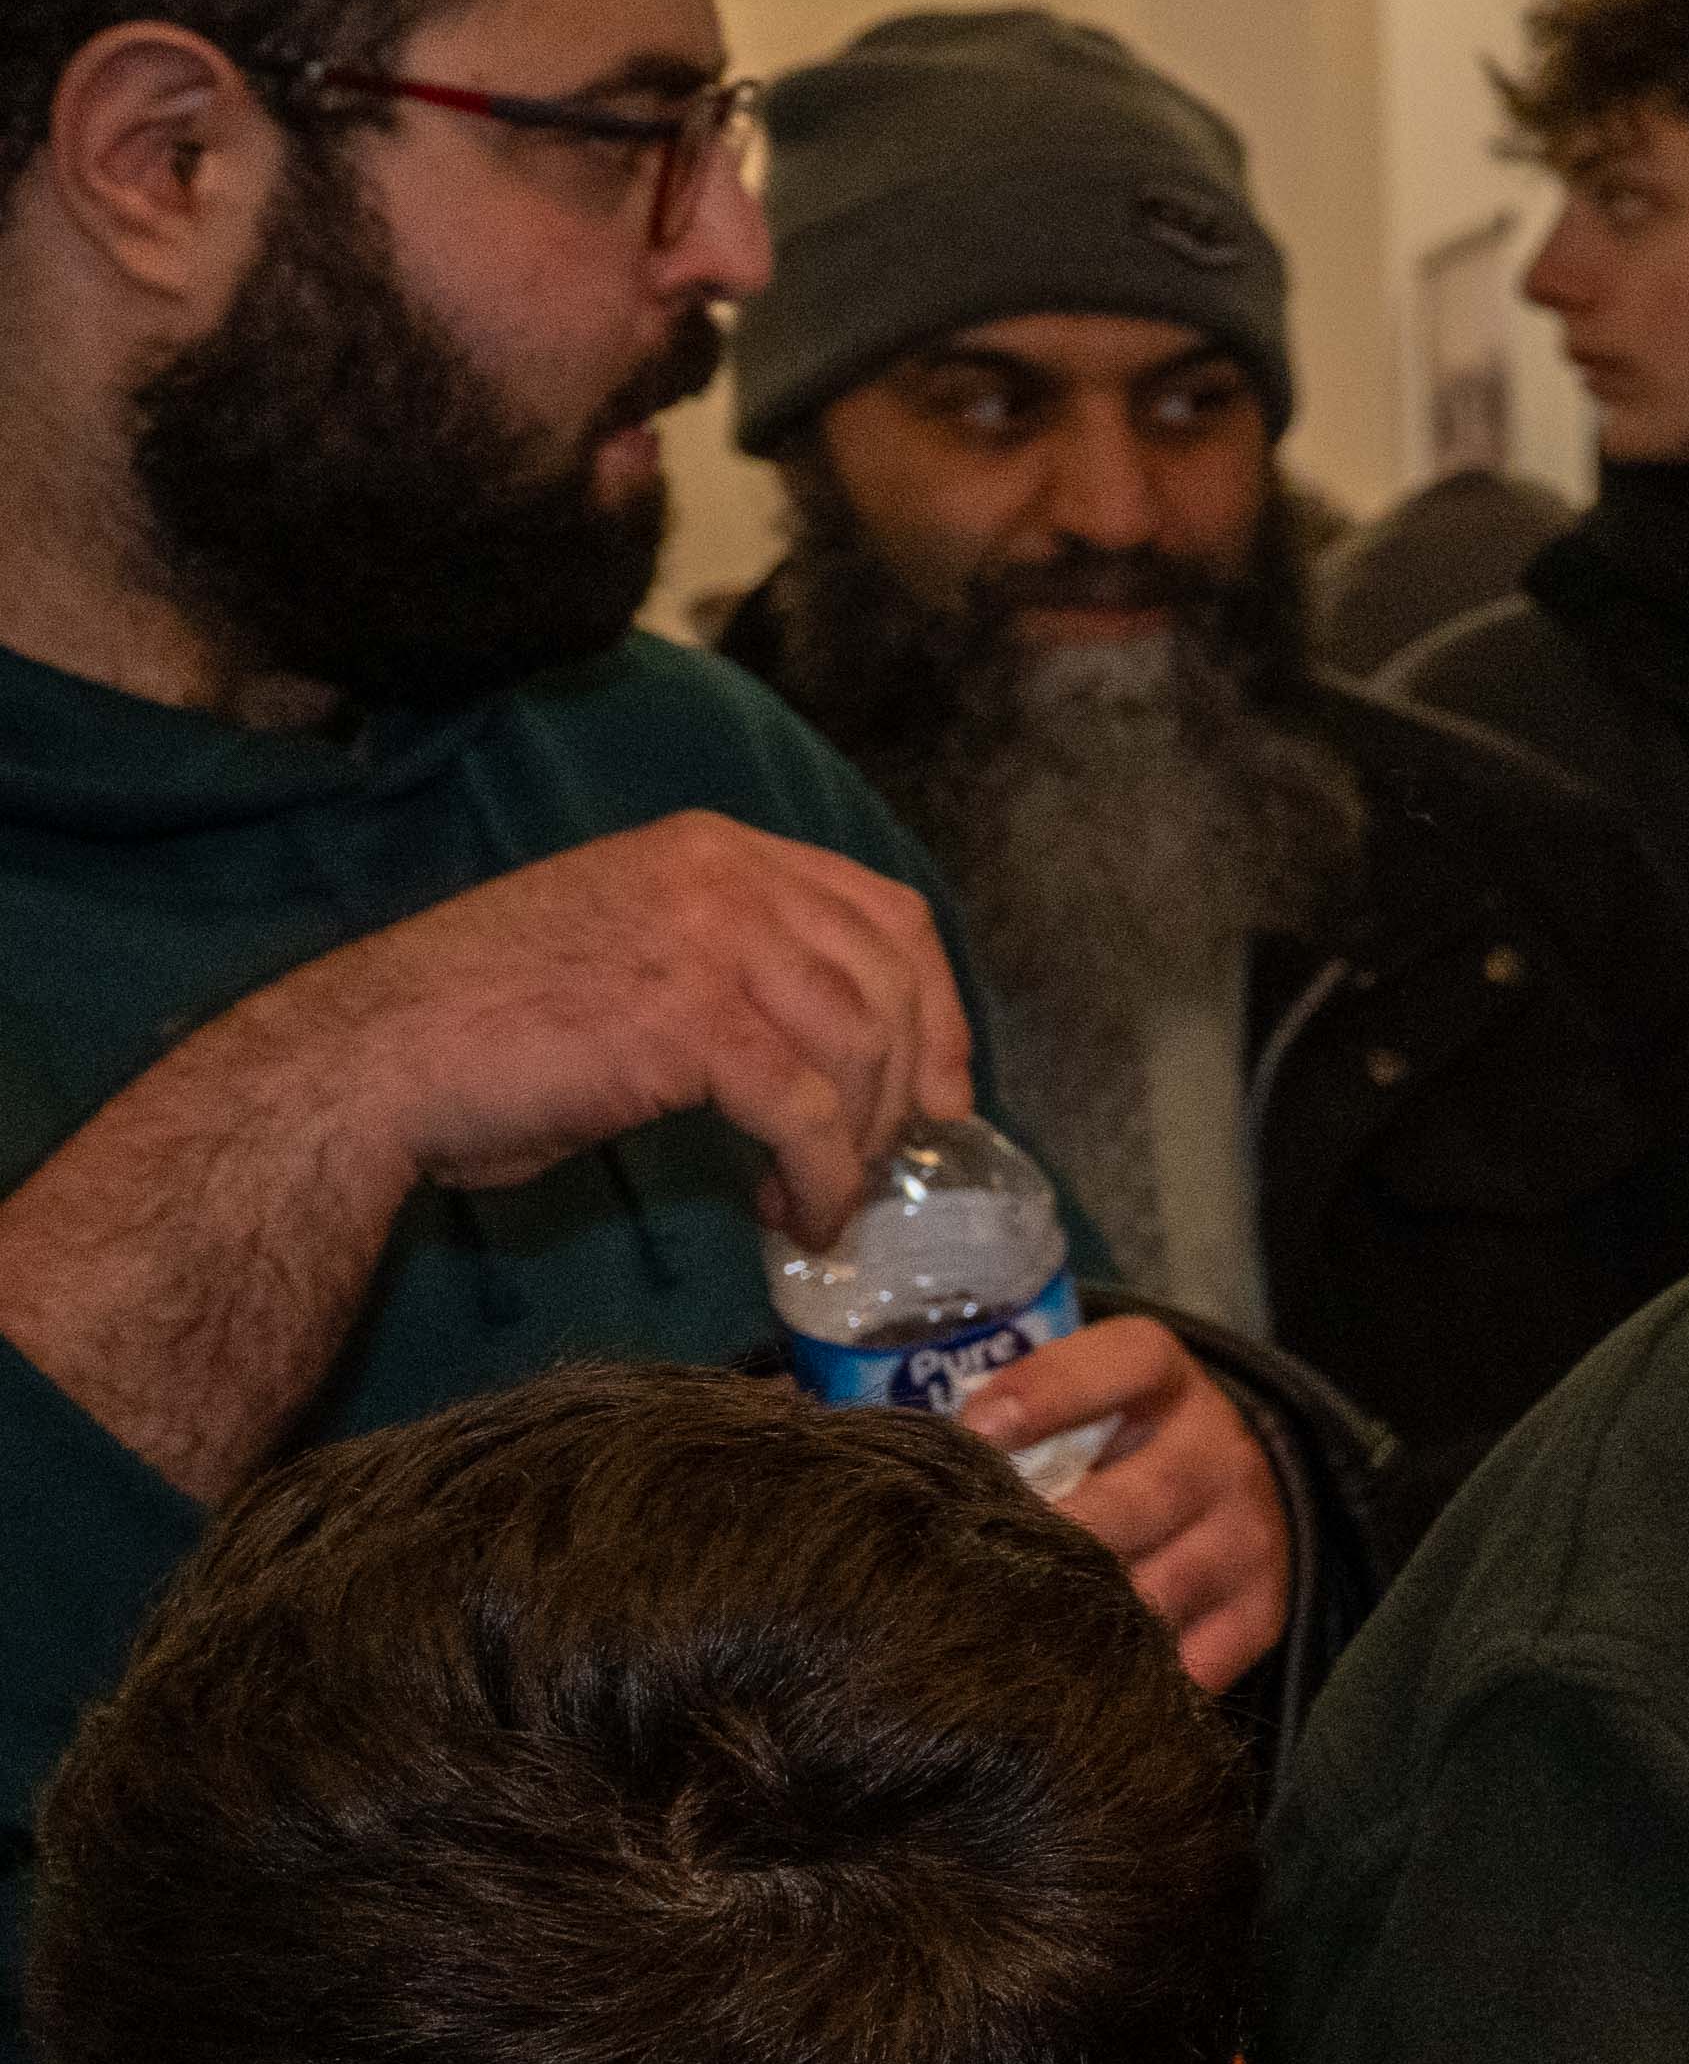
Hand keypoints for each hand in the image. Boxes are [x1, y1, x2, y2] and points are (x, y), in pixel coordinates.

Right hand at [0, 815, 981, 1505]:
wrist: (369, 1059)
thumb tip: (840, 1052)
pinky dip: (823, 1176)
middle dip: (909, 1086)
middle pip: (890, 982)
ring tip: (817, 1198)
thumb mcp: (629, 955)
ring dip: (861, 1142)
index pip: (884, 911)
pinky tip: (797, 1214)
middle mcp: (723, 876)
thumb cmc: (481, 1027)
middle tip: (884, 1165)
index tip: (944, 1089)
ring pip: (863, 1050)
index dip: (934, 1006)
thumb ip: (732, 969)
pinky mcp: (693, 1023)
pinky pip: (809, 1113)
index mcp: (712, 849)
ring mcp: (711, 941)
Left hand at [963, 1310, 1284, 1692]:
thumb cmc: (1106, 1445)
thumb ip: (1004, 1424)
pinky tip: (1070, 1689)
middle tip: (974, 1573)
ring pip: (1162, 1592)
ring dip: (1084, 1621)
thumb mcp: (1074, 1403)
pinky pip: (1196, 1661)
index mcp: (1165, 1381)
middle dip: (1058, 1540)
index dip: (1050, 1393)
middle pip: (1141, 1500)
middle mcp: (1218, 1452)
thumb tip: (902, 1470)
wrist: (1226, 1487)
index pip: (1127, 1362)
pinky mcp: (1261, 1610)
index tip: (976, 1431)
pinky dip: (1132, 1680)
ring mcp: (1247, 1536)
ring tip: (1002, 1644)